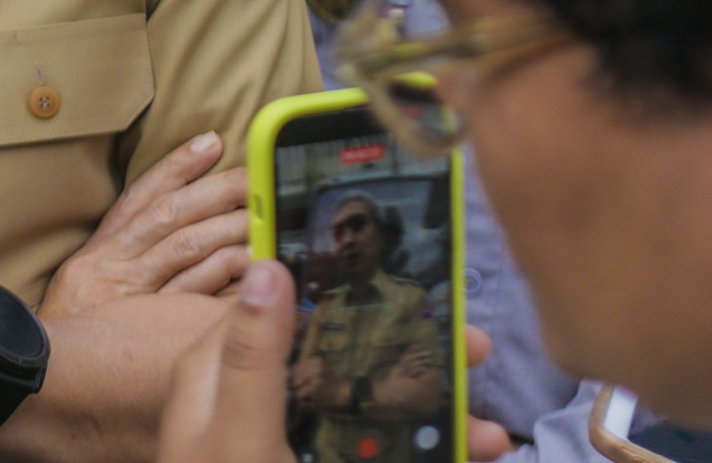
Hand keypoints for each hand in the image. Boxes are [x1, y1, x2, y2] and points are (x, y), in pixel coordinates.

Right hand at [42, 132, 251, 312]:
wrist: (40, 376)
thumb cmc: (74, 333)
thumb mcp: (88, 283)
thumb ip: (125, 256)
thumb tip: (180, 228)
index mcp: (99, 251)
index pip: (141, 197)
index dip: (177, 166)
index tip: (211, 142)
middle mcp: (111, 265)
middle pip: (169, 216)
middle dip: (213, 192)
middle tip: (252, 178)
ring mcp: (130, 295)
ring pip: (184, 249)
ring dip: (227, 229)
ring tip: (260, 217)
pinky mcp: (148, 326)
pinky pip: (193, 294)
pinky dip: (222, 277)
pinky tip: (250, 266)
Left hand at [158, 265, 514, 462]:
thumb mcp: (236, 436)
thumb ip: (251, 359)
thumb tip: (268, 267)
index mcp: (220, 373)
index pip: (287, 306)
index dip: (350, 291)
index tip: (418, 285)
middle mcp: (253, 403)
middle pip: (342, 358)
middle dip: (413, 357)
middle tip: (478, 353)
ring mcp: (287, 443)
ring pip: (368, 412)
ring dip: (432, 415)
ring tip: (491, 435)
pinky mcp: (315, 462)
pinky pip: (376, 451)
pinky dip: (424, 453)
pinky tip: (469, 453)